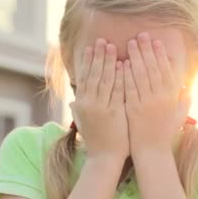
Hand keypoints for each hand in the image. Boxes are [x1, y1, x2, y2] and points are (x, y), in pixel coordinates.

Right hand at [70, 38, 128, 161]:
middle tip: (103, 40)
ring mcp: (101, 108)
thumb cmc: (96, 140)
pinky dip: (120, 77)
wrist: (104, 158)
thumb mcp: (83, 123)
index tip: (91, 46)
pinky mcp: (114, 113)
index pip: (84, 77)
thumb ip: (79, 110)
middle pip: (94, 74)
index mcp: (81, 104)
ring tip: (113, 46)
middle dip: (99, 56)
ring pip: (105, 80)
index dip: (88, 61)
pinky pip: (117, 91)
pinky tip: (123, 65)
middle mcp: (89, 104)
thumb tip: (74, 100)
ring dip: (109, 61)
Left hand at [123, 32, 190, 154]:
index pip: (166, 70)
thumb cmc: (166, 132)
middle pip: (153, 68)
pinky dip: (126, 74)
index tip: (156, 41)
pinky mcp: (134, 108)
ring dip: (136, 57)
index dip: (161, 55)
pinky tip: (122, 62)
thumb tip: (187, 86)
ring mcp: (147, 102)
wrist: (152, 150)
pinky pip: (130, 88)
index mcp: (172, 96)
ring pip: (141, 75)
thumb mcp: (180, 114)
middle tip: (141, 35)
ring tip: (130, 43)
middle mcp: (161, 97)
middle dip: (147, 50)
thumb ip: (185, 99)